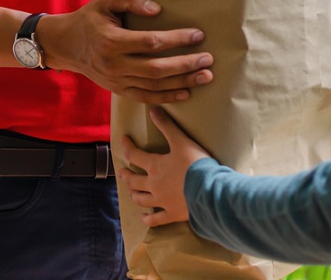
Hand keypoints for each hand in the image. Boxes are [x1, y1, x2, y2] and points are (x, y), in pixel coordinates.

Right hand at [39, 0, 213, 103]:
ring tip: (206, 76)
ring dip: (182, 82)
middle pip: (156, 69)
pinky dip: (166, 98)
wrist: (65, 45)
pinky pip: (145, 97)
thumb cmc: (90, 18)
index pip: (151, 42)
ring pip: (154, 86)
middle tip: (208, 60)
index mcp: (112, 41)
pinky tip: (186, 93)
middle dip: (186, 65)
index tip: (198, 35)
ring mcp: (116, 80)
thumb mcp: (106, 0)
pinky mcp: (118, 90)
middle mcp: (114, 65)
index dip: (177, 39)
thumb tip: (157, 9)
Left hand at [120, 107, 210, 226]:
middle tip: (122, 171)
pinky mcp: (172, 214)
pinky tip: (144, 217)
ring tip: (131, 191)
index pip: (134, 155)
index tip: (122, 140)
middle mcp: (153, 185)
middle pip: (134, 180)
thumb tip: (152, 110)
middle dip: (127, 175)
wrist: (208, 189)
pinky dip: (148, 219)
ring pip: (141, 199)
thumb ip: (167, 126)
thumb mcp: (181, 141)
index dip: (127, 146)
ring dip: (134, 194)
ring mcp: (161, 201)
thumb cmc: (195, 164)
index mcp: (155, 166)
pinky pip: (155, 219)